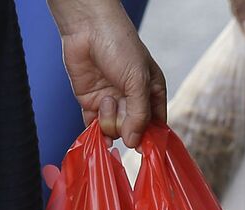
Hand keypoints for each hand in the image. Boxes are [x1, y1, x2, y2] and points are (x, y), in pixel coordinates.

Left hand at [51, 0, 166, 146]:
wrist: (88, 28)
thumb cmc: (120, 46)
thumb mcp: (138, 80)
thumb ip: (139, 114)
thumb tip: (134, 142)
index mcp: (152, 93)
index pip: (156, 124)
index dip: (151, 137)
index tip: (144, 146)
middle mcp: (132, 101)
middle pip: (133, 130)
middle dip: (126, 122)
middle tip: (121, 104)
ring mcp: (112, 103)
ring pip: (113, 130)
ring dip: (109, 118)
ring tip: (106, 98)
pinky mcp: (91, 103)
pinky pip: (94, 127)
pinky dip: (95, 129)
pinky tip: (96, 124)